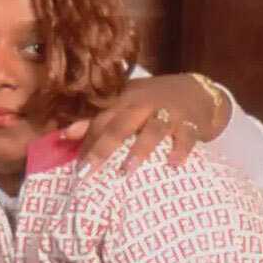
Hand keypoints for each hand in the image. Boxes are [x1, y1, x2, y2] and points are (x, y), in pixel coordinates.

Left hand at [62, 74, 218, 172]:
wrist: (198, 90)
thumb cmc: (153, 101)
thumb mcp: (125, 104)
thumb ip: (98, 120)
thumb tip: (64, 135)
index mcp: (125, 101)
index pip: (101, 121)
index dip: (87, 142)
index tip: (77, 167)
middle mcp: (144, 105)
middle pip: (121, 125)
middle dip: (103, 148)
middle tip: (88, 172)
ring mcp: (170, 112)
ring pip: (153, 129)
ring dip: (140, 149)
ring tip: (127, 170)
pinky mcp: (193, 122)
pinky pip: (187, 136)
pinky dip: (181, 149)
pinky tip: (173, 164)